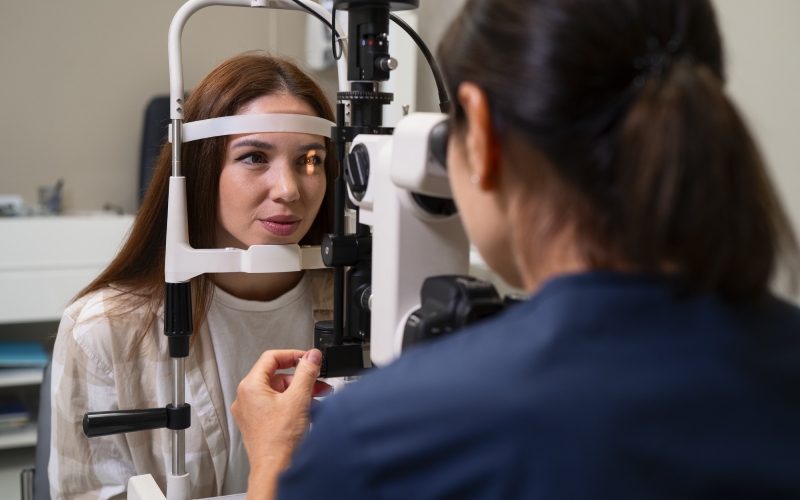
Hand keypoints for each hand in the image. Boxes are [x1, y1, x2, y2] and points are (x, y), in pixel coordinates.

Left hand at [232, 348, 328, 498]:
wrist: (275, 469)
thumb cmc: (279, 441)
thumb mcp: (299, 398)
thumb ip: (307, 372)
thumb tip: (312, 356)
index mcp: (251, 387)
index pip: (271, 358)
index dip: (293, 355)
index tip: (308, 358)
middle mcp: (246, 398)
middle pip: (277, 376)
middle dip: (301, 378)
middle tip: (318, 381)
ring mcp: (250, 412)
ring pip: (278, 392)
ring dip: (300, 392)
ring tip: (318, 397)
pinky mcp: (257, 423)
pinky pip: (275, 405)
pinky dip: (292, 404)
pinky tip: (308, 409)